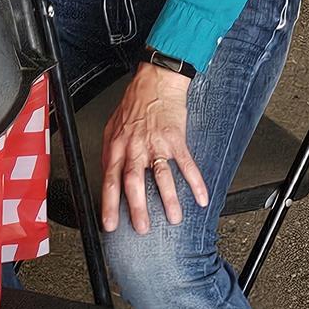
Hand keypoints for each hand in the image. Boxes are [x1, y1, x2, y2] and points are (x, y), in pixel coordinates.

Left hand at [100, 64, 206, 233]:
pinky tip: (201, 197)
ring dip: (169, 199)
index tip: (110, 224)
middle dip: (137, 208)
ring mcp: (156, 143)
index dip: (109, 204)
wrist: (155, 81)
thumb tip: (107, 175)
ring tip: (174, 218)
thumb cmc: (134, 103)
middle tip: (142, 228)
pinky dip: (195, 182)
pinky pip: (186, 163)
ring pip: (161, 176)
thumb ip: (110, 153)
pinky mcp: (175, 138)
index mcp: (118, 146)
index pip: (110, 180)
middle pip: (133, 182)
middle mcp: (135, 147)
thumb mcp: (113, 127)